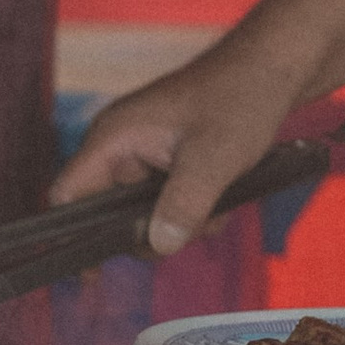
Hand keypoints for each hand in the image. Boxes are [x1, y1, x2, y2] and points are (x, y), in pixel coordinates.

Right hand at [49, 51, 308, 251]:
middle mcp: (121, 145)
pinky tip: (223, 196)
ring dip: (181, 220)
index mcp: (114, 137)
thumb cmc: (241, 98)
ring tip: (217, 202)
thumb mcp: (215, 157)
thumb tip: (159, 246)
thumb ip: (184, 204)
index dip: (72, 237)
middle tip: (195, 222)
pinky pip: (168, 200)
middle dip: (153, 230)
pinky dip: (194, 208)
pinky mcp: (169, 158)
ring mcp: (145, 151)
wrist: (275, 69)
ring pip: (145, 212)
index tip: (93, 274)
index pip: (68, 195)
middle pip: (110, 214)